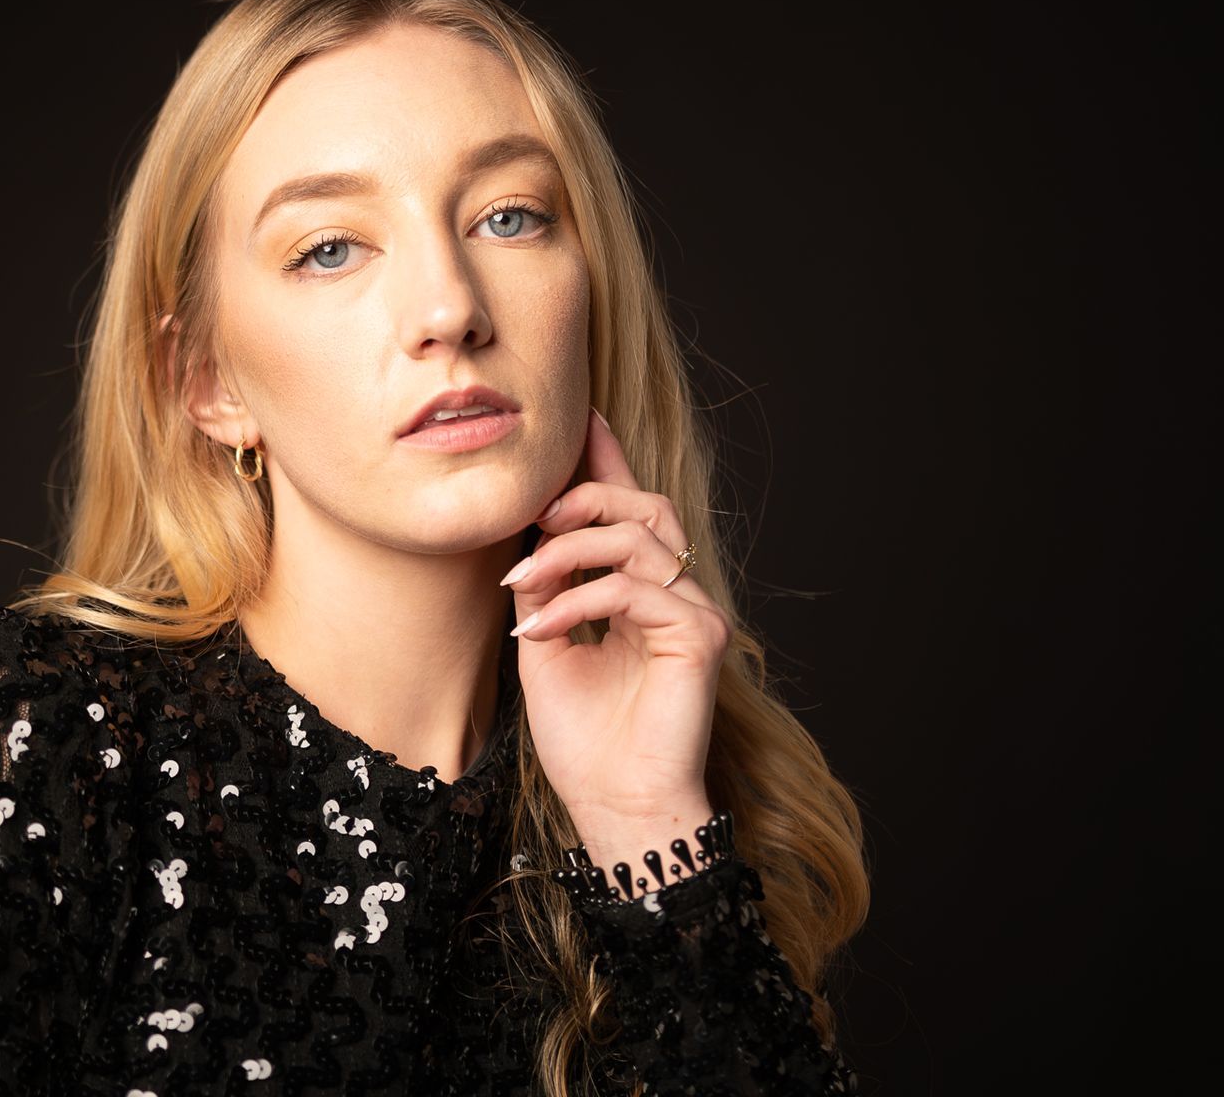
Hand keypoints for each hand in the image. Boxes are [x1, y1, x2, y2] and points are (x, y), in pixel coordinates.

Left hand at [502, 406, 726, 855]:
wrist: (612, 804)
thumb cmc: (582, 739)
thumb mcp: (543, 643)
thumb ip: (543, 586)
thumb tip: (528, 534)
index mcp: (640, 592)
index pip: (628, 510)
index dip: (606, 460)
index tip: (577, 418)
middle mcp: (676, 594)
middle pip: (642, 506)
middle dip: (581, 500)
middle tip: (533, 522)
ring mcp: (694, 611)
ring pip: (638, 538)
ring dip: (568, 552)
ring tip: (522, 582)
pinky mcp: (700, 635)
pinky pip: (637, 588)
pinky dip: (579, 600)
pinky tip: (539, 628)